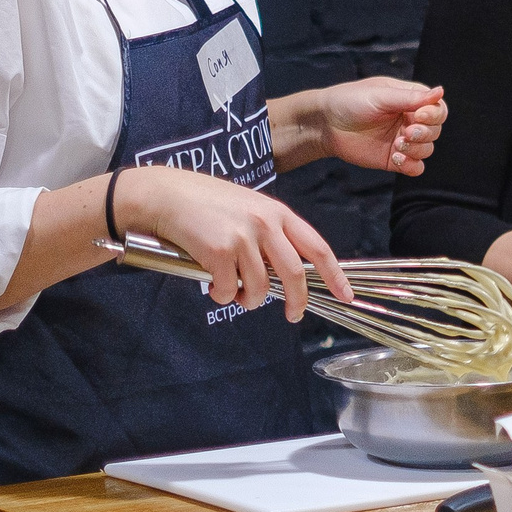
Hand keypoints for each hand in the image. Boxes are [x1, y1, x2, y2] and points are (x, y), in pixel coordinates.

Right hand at [120, 165, 351, 317]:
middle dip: (297, 302)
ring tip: (232, 291)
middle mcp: (266, 224)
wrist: (166, 195)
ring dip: (247, 300)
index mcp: (278, 213)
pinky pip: (230, 290)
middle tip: (293, 316)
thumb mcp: (249, 209)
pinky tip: (211, 283)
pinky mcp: (219, 251)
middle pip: (295, 275)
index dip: (335, 274)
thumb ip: (270, 235)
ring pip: (260, 288)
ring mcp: (244, 237)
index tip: (345, 295)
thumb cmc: (206, 204)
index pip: (317, 247)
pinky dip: (221, 295)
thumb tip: (284, 275)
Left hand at [285, 78, 446, 175]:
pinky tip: (397, 158)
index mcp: (410, 101)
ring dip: (417, 149)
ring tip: (397, 145)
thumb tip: (440, 91)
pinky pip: (415, 167)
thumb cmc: (350, 101)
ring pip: (427, 149)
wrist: (325, 124)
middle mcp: (409, 120)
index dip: (434, 115)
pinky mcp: (393, 159)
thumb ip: (410, 98)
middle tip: (406, 133)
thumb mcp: (380, 96)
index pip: (437, 109)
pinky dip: (412, 165)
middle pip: (435, 130)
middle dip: (425, 133)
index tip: (418, 116)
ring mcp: (402, 141)